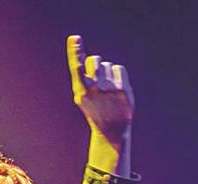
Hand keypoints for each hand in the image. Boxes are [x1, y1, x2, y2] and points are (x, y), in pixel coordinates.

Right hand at [67, 35, 133, 174]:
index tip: (75, 38)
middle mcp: (94, 89)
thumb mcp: (83, 97)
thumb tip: (86, 57)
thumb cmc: (95, 110)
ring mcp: (109, 89)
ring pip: (106, 65)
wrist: (112, 130)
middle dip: (95, 64)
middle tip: (98, 79)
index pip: (76, 67)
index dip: (75, 51)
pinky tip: (117, 88)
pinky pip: (118, 69)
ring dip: (107, 73)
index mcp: (81, 92)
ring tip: (108, 89)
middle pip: (94, 60)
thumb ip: (83, 79)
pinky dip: (118, 76)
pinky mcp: (122, 89)